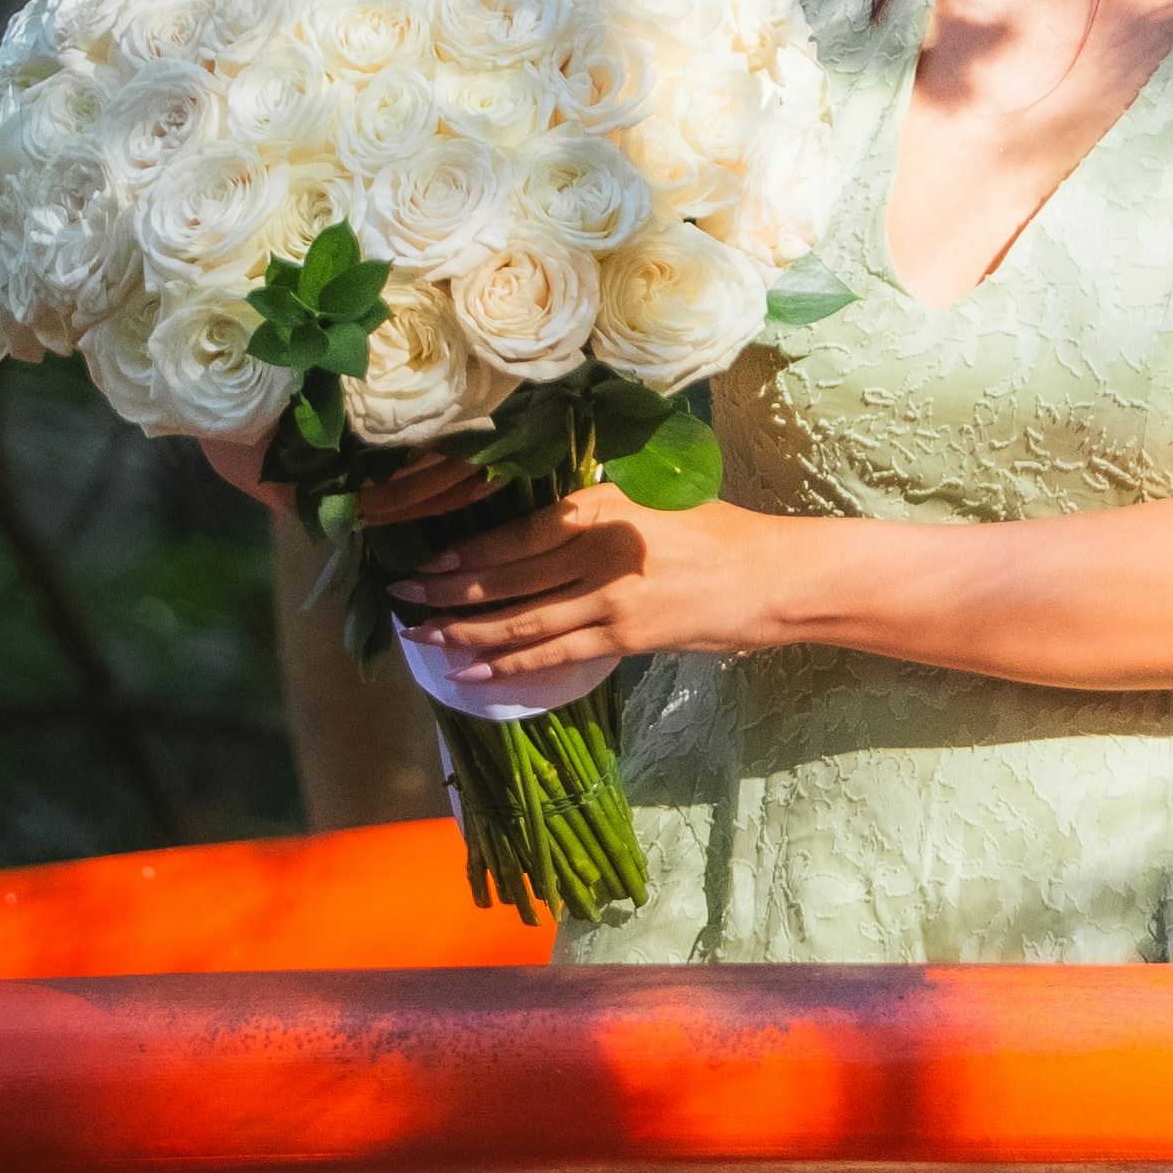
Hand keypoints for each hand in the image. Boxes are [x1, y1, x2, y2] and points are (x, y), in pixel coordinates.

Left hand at [382, 478, 797, 687]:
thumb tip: (542, 523)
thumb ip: (595, 511)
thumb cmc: (715, 533)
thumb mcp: (651, 500)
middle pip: (504, 578)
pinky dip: (507, 666)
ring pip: (518, 621)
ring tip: (421, 640)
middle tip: (401, 604)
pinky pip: (552, 654)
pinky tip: (472, 673)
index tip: (424, 566)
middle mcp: (597, 547)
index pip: (513, 535)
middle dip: (444, 595)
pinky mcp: (625, 636)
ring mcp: (609, 596)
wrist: (771, 576)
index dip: (463, 556)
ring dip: (463, 634)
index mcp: (600, 506)